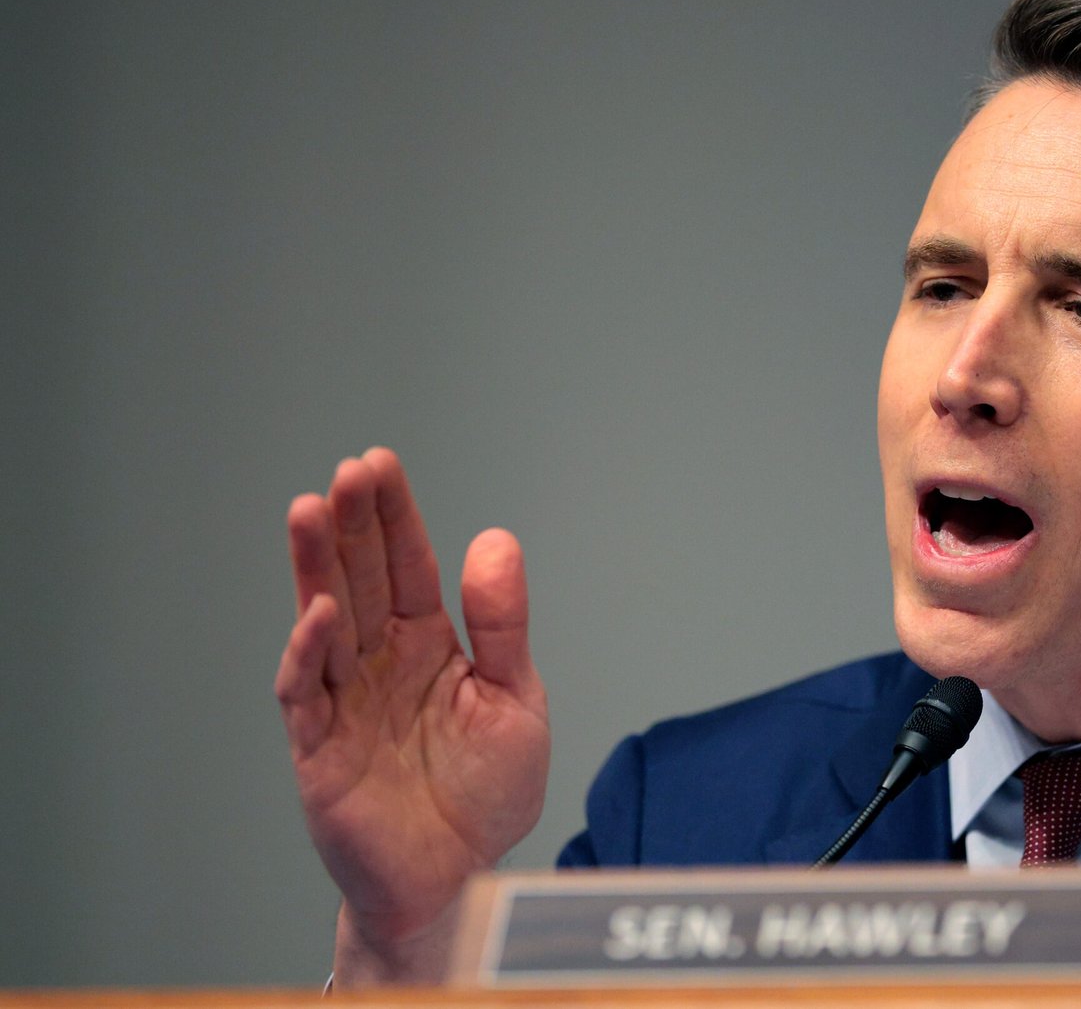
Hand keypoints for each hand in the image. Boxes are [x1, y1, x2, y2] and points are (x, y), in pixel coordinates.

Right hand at [274, 447, 548, 984]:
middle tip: (348, 472)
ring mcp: (344, 701)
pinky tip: (320, 613)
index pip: (406, 565)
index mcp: (428, 644)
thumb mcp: (515, 700)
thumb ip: (503, 625)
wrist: (457, 878)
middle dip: (352, 525)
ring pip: (322, 621)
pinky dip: (308, 652)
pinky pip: (304, 692)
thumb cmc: (485, 794)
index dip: (393, 516)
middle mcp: (379, 662)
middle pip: (359, 579)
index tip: (380, 463)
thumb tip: (496, 540)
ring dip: (315, 569)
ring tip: (309, 510)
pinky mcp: (318, 748)